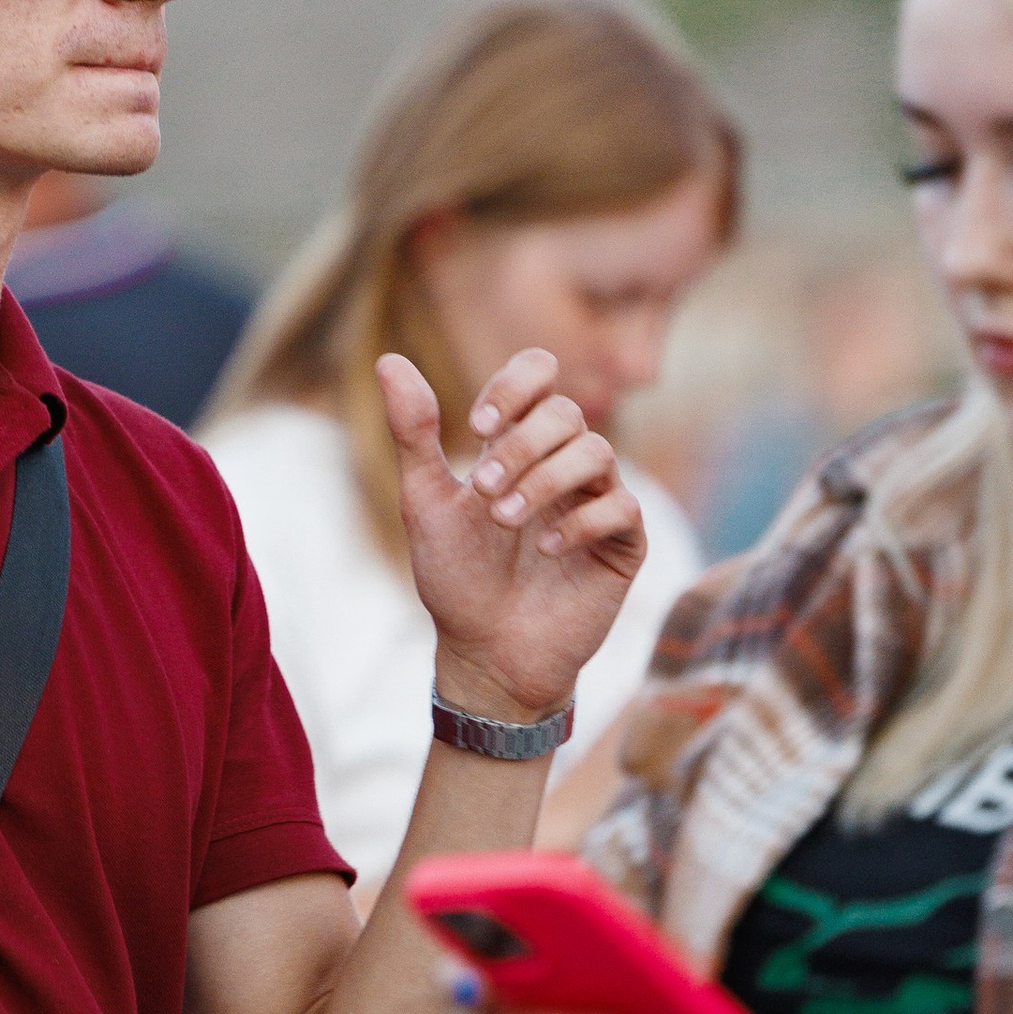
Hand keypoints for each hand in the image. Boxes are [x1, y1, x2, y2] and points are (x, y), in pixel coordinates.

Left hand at [381, 348, 644, 726]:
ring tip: (505, 519)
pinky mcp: (623, 545)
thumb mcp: (425, 501)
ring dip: (545, 481)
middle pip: (567, 412)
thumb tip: (389, 360)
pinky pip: (622, 508)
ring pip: (598, 452)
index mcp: (519, 445)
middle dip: (522, 446)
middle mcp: (563, 465)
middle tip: (484, 492)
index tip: (476, 423)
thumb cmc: (455, 578)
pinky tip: (545, 550)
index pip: (540, 374)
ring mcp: (597, 501)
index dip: (515, 385)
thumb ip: (414, 433)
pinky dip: (580, 522)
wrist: (484, 653)